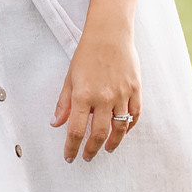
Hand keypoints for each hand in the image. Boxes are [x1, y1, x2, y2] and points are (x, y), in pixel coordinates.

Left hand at [54, 27, 141, 161]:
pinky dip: (129, 127)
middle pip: (99, 134)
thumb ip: (63, 103)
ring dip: (113, 143)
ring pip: (120, 128)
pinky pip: (134, 115)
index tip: (69, 156)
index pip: (76, 130)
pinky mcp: (136, 89)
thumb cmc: (87, 55)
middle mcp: (104, 98)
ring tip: (107, 149)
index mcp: (83, 96)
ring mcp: (122, 94)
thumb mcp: (69, 78)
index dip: (72, 147)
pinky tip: (122, 131)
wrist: (110, 34)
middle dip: (92, 149)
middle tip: (88, 156)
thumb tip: (56, 123)